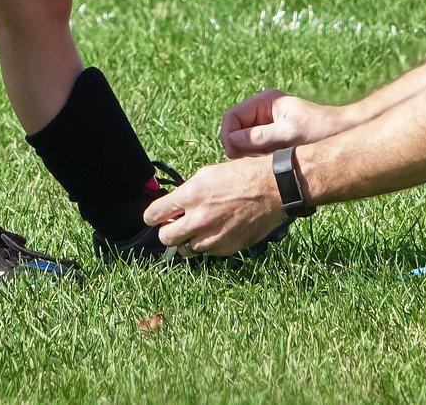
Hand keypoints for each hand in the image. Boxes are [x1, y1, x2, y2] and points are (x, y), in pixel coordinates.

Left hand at [143, 156, 288, 256]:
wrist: (273, 189)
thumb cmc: (242, 175)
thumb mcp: (208, 174)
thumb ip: (187, 192)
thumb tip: (173, 205)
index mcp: (191, 196)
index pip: (154, 214)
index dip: (152, 216)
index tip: (155, 216)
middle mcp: (198, 219)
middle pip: (165, 237)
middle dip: (167, 230)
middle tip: (177, 224)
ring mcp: (212, 237)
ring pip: (184, 249)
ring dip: (187, 240)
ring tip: (199, 227)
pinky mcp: (226, 248)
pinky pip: (206, 251)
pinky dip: (207, 244)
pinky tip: (218, 229)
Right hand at [219, 89, 345, 156]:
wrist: (343, 134)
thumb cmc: (320, 129)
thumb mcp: (289, 133)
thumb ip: (260, 136)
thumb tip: (231, 141)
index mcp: (263, 102)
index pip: (231, 117)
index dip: (228, 136)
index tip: (236, 154)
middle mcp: (261, 113)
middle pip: (234, 132)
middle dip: (241, 148)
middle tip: (258, 159)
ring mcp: (265, 127)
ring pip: (242, 145)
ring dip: (250, 156)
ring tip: (270, 159)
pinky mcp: (271, 141)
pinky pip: (254, 152)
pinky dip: (258, 160)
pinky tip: (273, 162)